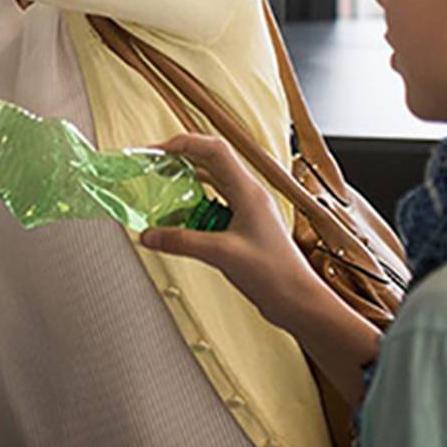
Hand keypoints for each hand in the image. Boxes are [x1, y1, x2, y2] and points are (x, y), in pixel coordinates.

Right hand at [140, 134, 327, 334]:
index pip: (214, 150)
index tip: (158, 151)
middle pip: (211, 162)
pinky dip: (195, 206)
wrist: (297, 302)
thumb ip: (182, 242)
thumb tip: (149, 235)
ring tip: (163, 191)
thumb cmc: (275, 275)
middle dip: (181, 160)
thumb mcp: (221, 254)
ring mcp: (248, 210)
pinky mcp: (245, 227)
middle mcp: (249, 195)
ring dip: (187, 183)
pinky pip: (216, 205)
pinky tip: (181, 220)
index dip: (184, 144)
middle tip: (154, 167)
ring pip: (213, 183)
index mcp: (248, 191)